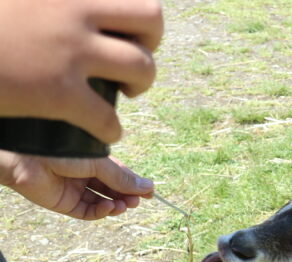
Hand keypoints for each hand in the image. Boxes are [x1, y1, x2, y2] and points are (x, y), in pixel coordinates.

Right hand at [0, 0, 162, 143]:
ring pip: (142, 69)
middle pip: (151, 20)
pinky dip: (111, 129)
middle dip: (149, 44)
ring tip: (122, 93)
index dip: (136, 15)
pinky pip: (109, 118)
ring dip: (139, 85)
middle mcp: (74, 10)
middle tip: (129, 60)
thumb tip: (71, 8)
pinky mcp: (56, 92)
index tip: (122, 29)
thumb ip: (51, 2)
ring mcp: (68, 51)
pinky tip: (99, 130)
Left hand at [0, 151, 154, 220]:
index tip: (150, 193)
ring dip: (117, 205)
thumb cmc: (62, 152)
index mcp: (93, 162)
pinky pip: (88, 212)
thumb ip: (121, 178)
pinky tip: (109, 207)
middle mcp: (85, 176)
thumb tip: (148, 187)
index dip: (135, 184)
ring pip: (103, 202)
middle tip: (138, 201)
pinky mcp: (66, 204)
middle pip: (113, 190)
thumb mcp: (99, 164)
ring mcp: (75, 190)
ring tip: (125, 205)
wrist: (27, 159)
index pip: (120, 175)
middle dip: (127, 196)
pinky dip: (101, 212)